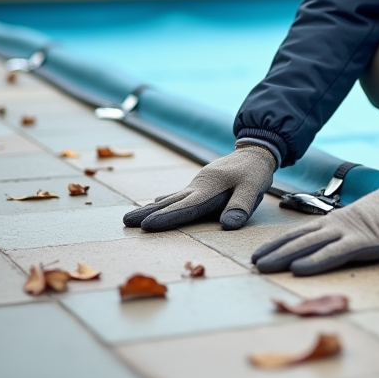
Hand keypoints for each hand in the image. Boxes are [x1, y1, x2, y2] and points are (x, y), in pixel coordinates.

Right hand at [123, 144, 275, 230]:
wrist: (254, 151)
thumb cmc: (254, 173)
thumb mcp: (253, 189)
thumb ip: (241, 206)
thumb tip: (228, 225)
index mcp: (209, 189)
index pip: (185, 207)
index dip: (166, 218)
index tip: (146, 226)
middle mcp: (198, 186)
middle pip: (169, 203)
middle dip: (147, 213)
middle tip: (124, 222)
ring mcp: (196, 184)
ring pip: (170, 198)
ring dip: (150, 208)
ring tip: (130, 218)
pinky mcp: (199, 184)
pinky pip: (177, 194)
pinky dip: (164, 201)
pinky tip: (156, 204)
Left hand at [251, 174, 378, 275]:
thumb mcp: (363, 224)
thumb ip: (347, 234)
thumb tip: (332, 248)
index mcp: (335, 221)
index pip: (299, 233)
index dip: (277, 244)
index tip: (258, 254)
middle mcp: (336, 225)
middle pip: (298, 238)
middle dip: (273, 251)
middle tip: (251, 263)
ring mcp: (348, 232)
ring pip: (309, 245)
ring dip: (283, 256)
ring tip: (263, 266)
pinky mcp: (363, 242)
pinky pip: (334, 253)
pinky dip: (314, 261)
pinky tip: (298, 268)